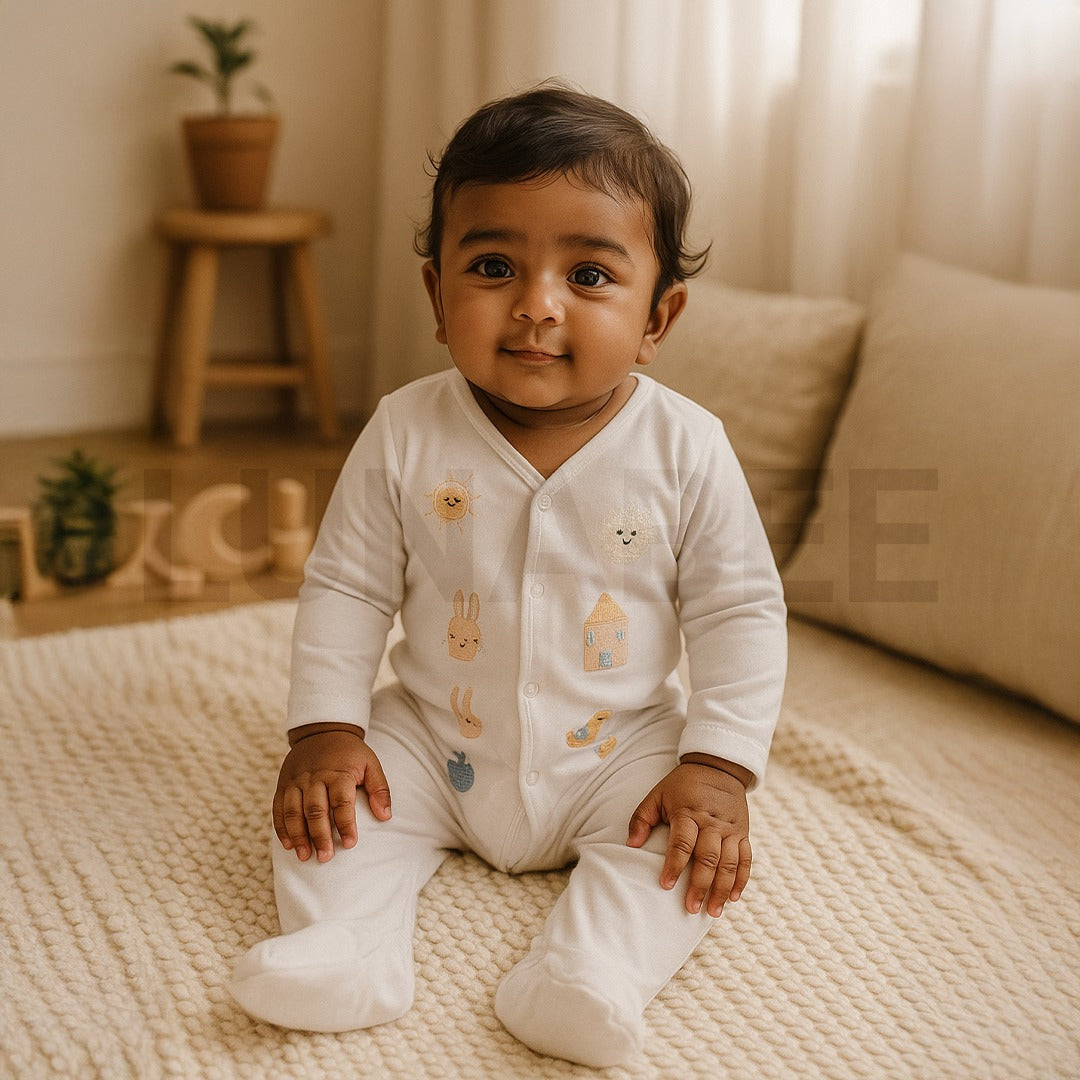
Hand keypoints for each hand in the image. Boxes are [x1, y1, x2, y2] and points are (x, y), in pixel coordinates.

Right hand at [272, 729, 391, 862]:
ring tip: (305, 856)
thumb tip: (385, 816)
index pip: (342, 802)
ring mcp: (296, 781)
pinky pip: (278, 808)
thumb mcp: (370, 763)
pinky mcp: (283, 784)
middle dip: (319, 835)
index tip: (350, 844)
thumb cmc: (349, 753)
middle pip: (315, 809)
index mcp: (338, 773)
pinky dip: (281, 827)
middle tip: (325, 857)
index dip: (346, 824)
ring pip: (293, 811)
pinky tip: (288, 845)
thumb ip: (379, 789)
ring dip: (298, 835)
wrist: (322, 731)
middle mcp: (314, 777)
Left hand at [627, 758, 751, 916]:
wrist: (717, 768)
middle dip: (700, 885)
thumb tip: (630, 844)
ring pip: (729, 863)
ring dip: (721, 889)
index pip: (682, 843)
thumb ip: (642, 818)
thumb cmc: (682, 785)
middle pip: (708, 858)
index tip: (665, 885)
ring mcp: (730, 829)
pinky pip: (746, 859)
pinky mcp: (743, 832)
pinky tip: (733, 898)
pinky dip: (741, 879)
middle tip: (690, 908)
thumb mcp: (658, 794)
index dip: (674, 865)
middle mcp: (712, 822)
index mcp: (689, 812)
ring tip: (712, 912)